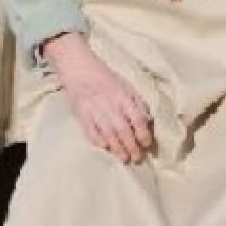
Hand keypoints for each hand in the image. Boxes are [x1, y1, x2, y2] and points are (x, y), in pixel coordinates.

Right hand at [45, 32, 155, 164]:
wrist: (78, 67)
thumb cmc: (105, 77)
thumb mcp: (126, 86)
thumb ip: (136, 102)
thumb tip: (147, 120)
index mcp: (124, 96)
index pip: (137, 118)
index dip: (143, 134)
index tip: (147, 144)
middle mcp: (111, 104)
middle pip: (124, 130)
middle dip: (132, 146)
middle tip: (137, 158)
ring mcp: (95, 110)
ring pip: (109, 134)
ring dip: (118, 148)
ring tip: (124, 158)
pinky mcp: (82, 114)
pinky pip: (91, 131)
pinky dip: (98, 141)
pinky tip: (105, 147)